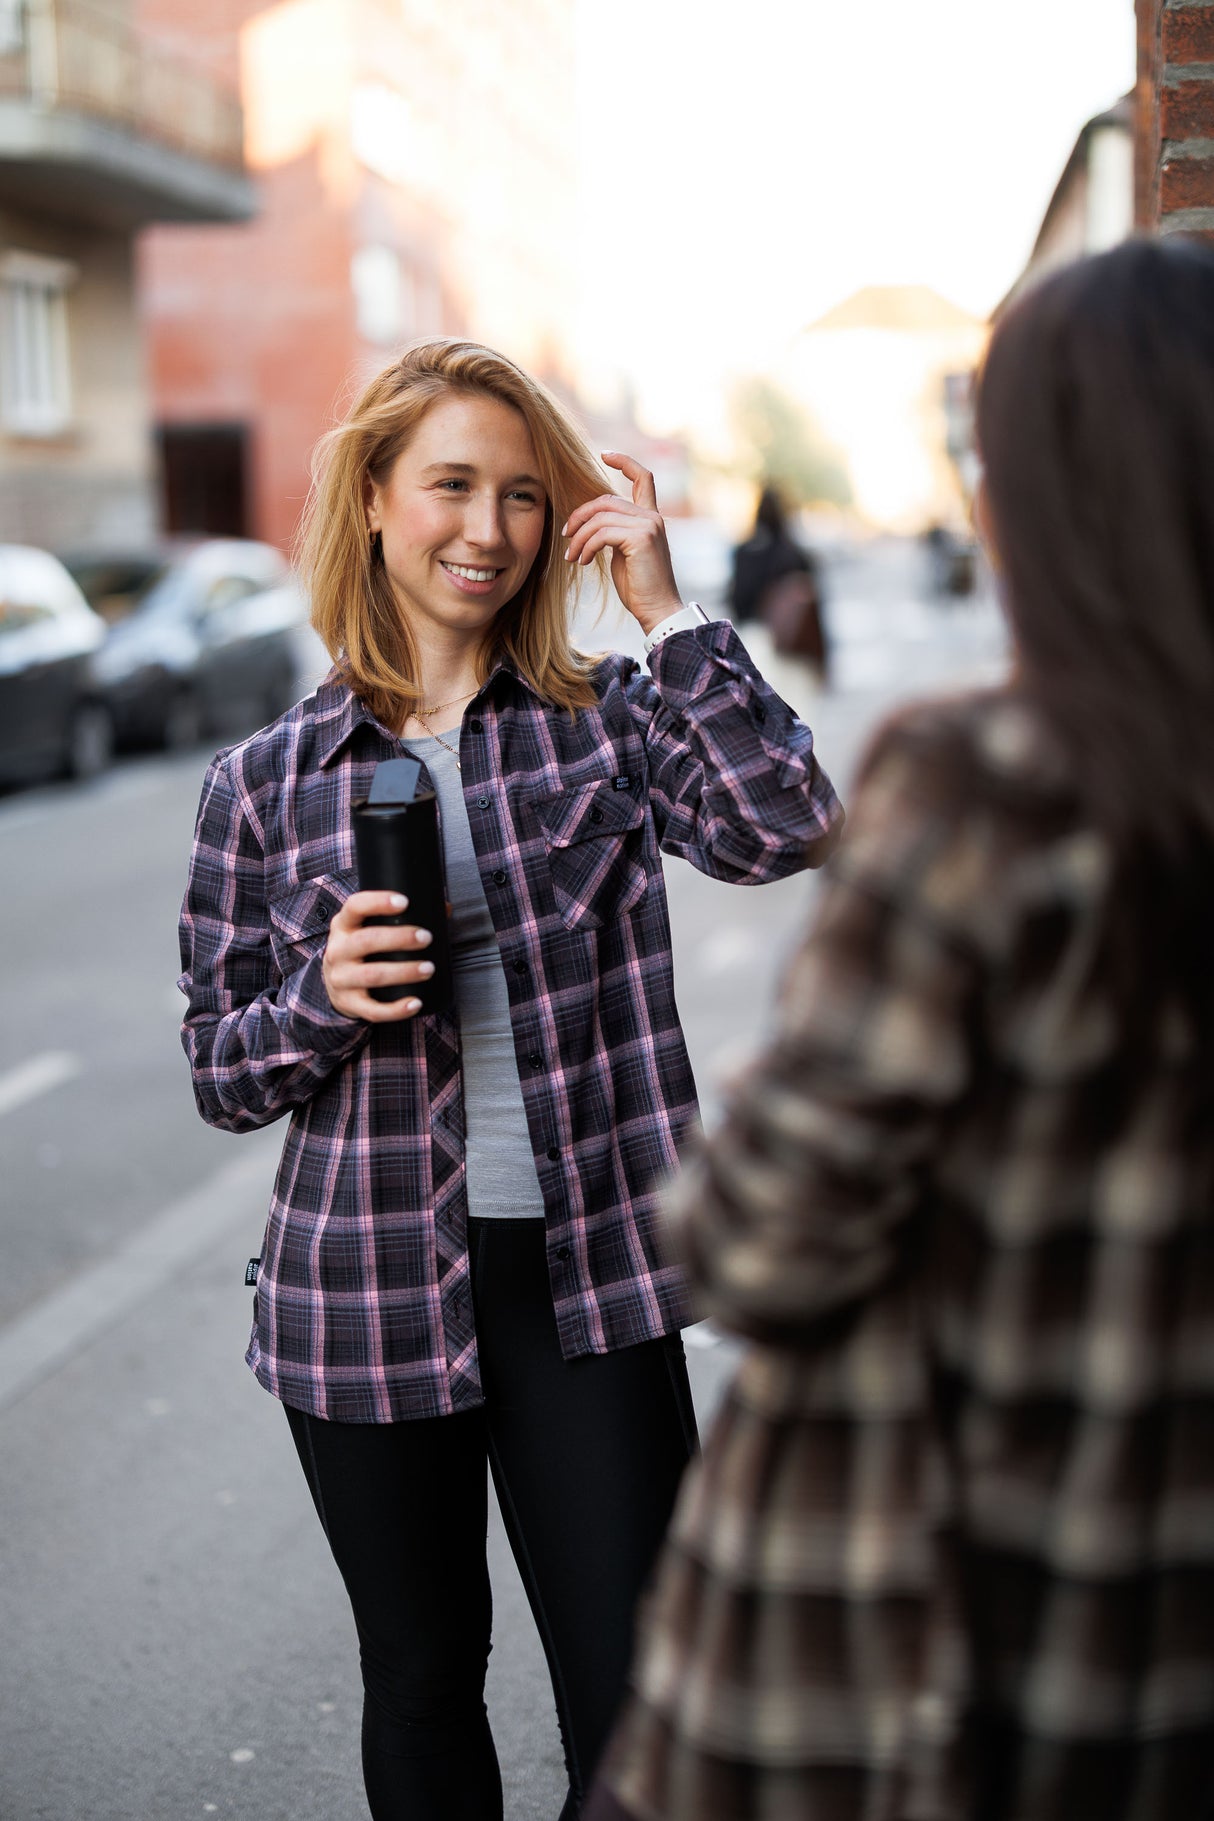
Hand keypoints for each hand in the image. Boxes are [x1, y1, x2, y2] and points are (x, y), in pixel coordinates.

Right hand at [322, 891, 434, 1022]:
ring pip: (371, 976)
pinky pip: (372, 1010)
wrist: (335, 984)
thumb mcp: (368, 928)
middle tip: (427, 938)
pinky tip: (415, 1003)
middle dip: (399, 938)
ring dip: (403, 972)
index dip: (377, 902)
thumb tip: (446, 908)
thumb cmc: (362, 949)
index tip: (404, 902)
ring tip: (429, 968)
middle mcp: (337, 950)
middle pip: (365, 941)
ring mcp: (341, 979)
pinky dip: (396, 1009)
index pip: (354, 906)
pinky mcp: (349, 1004)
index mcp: (343, 925)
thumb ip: (401, 917)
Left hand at [562, 451, 682, 634]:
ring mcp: (648, 526)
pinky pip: (602, 533)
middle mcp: (652, 517)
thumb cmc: (639, 587)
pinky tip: (581, 561)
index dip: (624, 462)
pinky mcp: (641, 538)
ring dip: (580, 537)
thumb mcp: (624, 553)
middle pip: (606, 500)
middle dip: (580, 516)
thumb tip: (592, 526)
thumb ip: (614, 533)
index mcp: (650, 518)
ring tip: (573, 557)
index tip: (604, 455)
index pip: (643, 477)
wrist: (656, 609)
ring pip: (600, 518)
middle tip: (567, 536)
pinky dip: (586, 546)